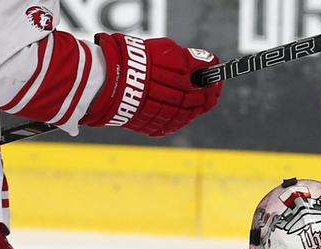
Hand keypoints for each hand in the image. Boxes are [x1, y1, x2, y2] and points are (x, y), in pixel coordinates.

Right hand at [82, 33, 220, 136]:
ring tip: (189, 98)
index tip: (215, 77)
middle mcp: (178, 97)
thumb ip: (191, 59)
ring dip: (193, 106)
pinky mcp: (157, 127)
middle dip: (205, 94)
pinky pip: (174, 124)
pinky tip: (176, 108)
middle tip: (206, 88)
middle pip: (201, 99)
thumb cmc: (134, 60)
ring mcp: (168, 115)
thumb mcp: (165, 50)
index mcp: (182, 75)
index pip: (207, 79)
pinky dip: (177, 116)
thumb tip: (210, 63)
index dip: (213, 79)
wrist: (105, 82)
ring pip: (189, 114)